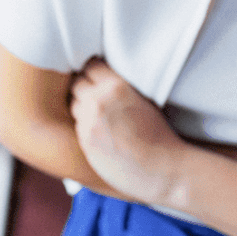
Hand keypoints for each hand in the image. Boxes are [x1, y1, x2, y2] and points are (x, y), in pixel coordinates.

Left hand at [69, 59, 184, 202]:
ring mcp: (89, 122)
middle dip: (84, 88)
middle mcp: (99, 101)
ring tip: (99, 117)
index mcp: (117, 86)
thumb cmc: (159, 136)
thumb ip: (118, 89)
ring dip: (82, 108)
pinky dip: (85, 126)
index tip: (96, 77)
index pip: (91, 66)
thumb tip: (102, 81)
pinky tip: (101, 133)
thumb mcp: (143, 100)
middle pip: (77, 84)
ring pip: (74, 105)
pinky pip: (77, 125)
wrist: (162, 169)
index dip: (93, 72)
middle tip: (96, 97)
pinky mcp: (85, 141)